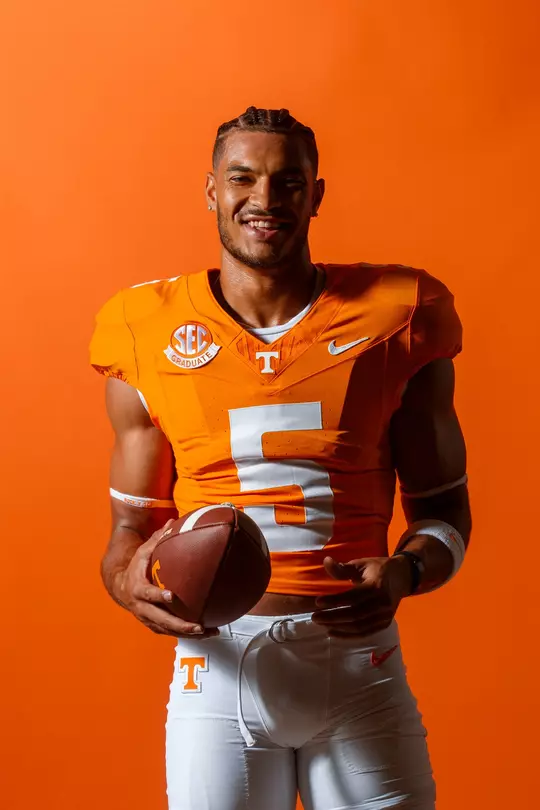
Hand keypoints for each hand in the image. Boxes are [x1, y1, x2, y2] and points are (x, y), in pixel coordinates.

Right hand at [114, 519, 218, 638]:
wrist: (119, 587)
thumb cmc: (135, 567)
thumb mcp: (143, 552)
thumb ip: (157, 538)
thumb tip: (173, 520)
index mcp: (138, 589)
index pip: (148, 594)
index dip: (159, 596)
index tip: (171, 595)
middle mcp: (142, 607)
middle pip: (161, 620)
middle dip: (180, 625)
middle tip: (198, 626)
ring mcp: (147, 618)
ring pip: (168, 630)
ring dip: (187, 633)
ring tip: (209, 632)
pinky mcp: (153, 625)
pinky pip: (170, 632)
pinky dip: (186, 634)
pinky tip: (205, 632)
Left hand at [311, 555, 411, 637]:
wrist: (401, 578)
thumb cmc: (377, 569)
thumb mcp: (361, 564)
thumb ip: (343, 568)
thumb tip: (326, 561)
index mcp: (376, 586)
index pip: (352, 597)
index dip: (334, 601)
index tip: (317, 602)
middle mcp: (382, 603)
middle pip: (354, 615)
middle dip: (332, 617)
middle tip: (315, 617)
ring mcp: (385, 616)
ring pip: (359, 626)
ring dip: (338, 627)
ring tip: (322, 624)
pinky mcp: (384, 624)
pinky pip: (365, 633)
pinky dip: (348, 635)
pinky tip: (333, 632)